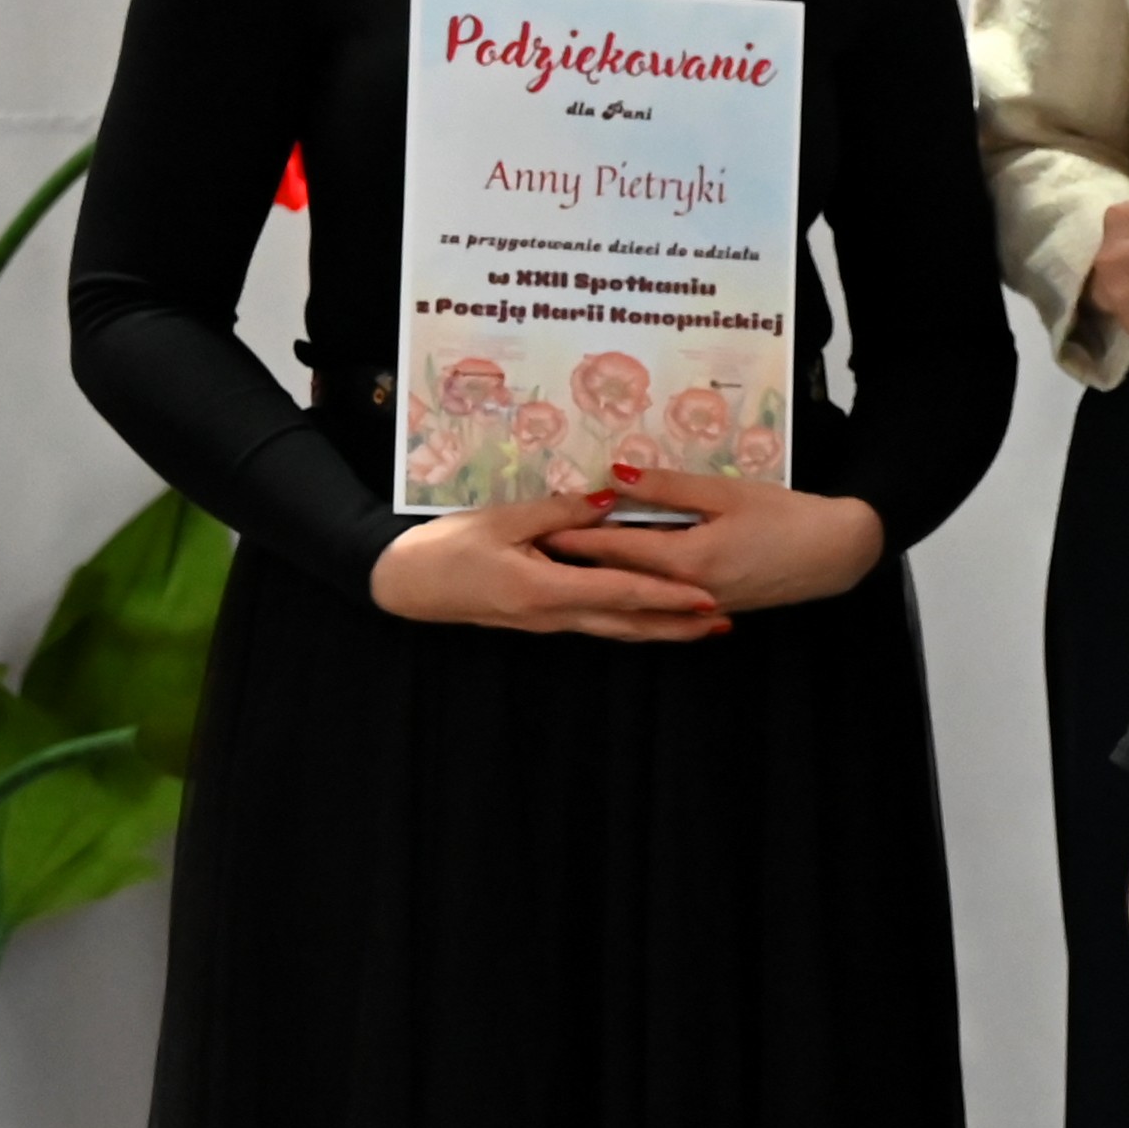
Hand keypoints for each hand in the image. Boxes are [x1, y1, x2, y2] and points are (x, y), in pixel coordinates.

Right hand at [370, 483, 732, 641]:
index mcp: (545, 589)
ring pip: (615, 629)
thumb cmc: (447, 547)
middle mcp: (554, 615)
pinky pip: (597, 624)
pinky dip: (630, 622)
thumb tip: (611, 498)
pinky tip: (652, 617)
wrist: (406, 584)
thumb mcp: (502, 519)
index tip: (705, 597)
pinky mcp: (542, 621)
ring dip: (660, 629)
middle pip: (627, 623)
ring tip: (703, 627)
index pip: (619, 592)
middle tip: (723, 622)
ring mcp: (549, 623)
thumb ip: (559, 511)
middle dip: (676, 624)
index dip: (665, 596)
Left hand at [544, 467, 889, 615]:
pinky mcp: (715, 609)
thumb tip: (614, 474)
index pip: (613, 548)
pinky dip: (635, 589)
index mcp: (686, 560)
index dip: (572, 536)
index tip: (534, 528)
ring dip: (602, 579)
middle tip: (534, 547)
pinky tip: (618, 580)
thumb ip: (667, 487)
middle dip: (577, 562)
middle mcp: (687, 592)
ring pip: (637, 594)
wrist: (838, 553)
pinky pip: (661, 602)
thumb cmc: (787, 516)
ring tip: (564, 565)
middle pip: (617, 577)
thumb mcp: (726, 492)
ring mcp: (701, 606)